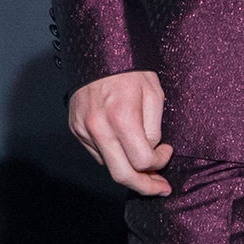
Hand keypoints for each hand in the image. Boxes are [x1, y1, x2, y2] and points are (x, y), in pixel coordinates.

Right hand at [69, 69, 170, 195]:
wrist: (99, 55)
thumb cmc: (132, 71)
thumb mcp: (154, 93)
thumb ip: (153, 126)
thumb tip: (152, 150)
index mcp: (122, 117)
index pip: (142, 160)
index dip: (159, 162)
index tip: (167, 152)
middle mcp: (99, 128)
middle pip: (121, 174)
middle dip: (144, 186)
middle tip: (160, 188)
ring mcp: (84, 131)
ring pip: (108, 166)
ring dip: (129, 173)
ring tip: (147, 174)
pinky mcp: (76, 130)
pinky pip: (97, 154)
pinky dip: (114, 158)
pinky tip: (127, 153)